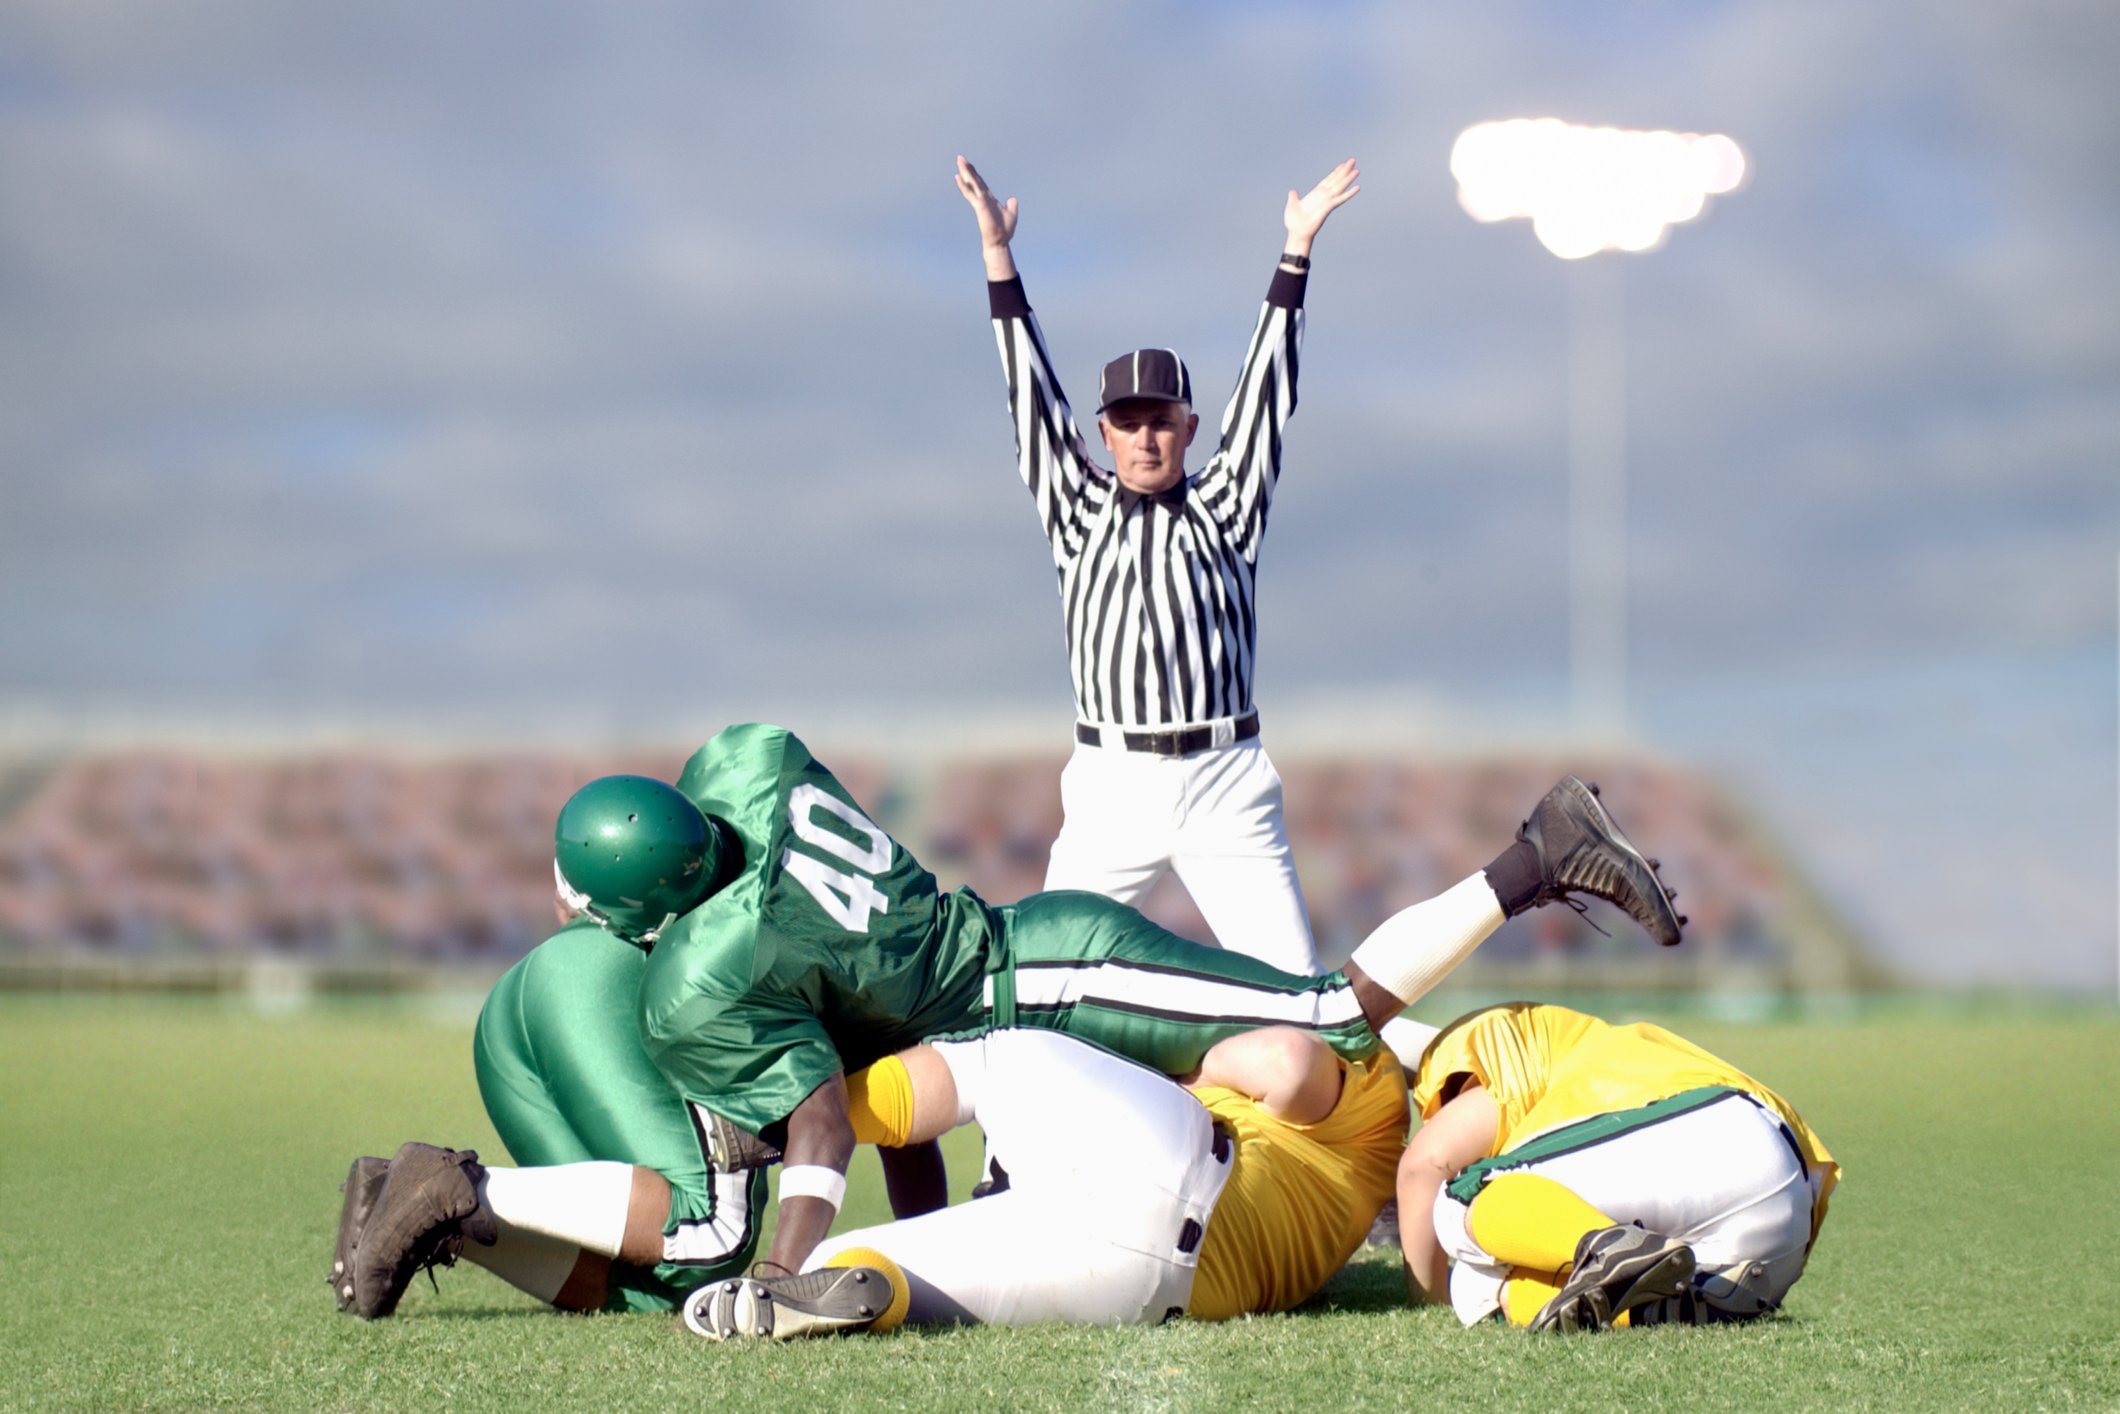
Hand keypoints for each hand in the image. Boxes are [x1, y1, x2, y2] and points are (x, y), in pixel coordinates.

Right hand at [955, 155, 1019, 278]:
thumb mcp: (1011, 214)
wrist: (999, 242)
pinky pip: (970, 193)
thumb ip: (1011, 205)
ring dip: (965, 172)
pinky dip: (964, 185)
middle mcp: (983, 198)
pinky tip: (958, 177)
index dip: (975, 174)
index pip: (981, 183)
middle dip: (968, 169)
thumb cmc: (1004, 231)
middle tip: (960, 157)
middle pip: (974, 180)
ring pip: (971, 183)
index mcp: (990, 199)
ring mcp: (980, 201)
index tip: (970, 165)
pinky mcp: (979, 206)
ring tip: (959, 161)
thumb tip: (1013, 198)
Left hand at [1283, 157, 1359, 256]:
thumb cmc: (1294, 223)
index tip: (1342, 165)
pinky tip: (1357, 187)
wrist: (1296, 233)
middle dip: (1344, 171)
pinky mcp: (1328, 207)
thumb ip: (1294, 197)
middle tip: (1353, 160)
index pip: (1327, 181)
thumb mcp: (1292, 205)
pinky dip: (1349, 193)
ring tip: (1357, 170)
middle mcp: (1323, 197)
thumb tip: (1292, 191)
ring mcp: (1327, 201)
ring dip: (1348, 179)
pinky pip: (1340, 199)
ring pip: (1340, 187)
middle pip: (1336, 181)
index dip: (1335, 173)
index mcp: (1315, 195)